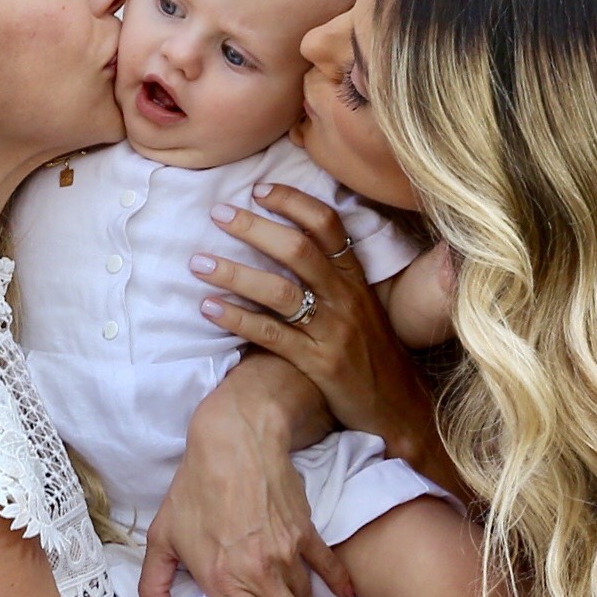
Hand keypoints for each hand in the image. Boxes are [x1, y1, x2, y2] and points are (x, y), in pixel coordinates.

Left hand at [138, 363, 351, 596]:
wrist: (233, 441)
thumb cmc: (195, 488)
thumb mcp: (164, 538)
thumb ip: (154, 588)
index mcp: (225, 582)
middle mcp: (261, 574)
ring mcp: (288, 554)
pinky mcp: (306, 532)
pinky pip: (329, 567)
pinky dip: (338, 584)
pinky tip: (345, 594)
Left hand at [194, 184, 438, 464]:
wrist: (397, 407)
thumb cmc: (370, 352)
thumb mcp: (361, 306)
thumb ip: (332, 276)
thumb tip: (286, 242)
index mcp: (355, 278)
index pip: (327, 225)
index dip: (292, 202)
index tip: (258, 189)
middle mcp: (345, 298)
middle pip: (298, 250)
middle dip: (255, 228)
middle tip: (218, 213)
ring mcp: (332, 330)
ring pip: (280, 291)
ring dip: (235, 273)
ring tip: (198, 263)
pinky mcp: (318, 363)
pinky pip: (271, 335)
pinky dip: (236, 319)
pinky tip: (208, 308)